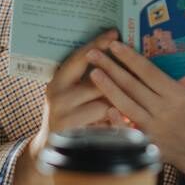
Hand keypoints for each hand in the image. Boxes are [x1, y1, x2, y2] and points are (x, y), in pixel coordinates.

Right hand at [4, 29, 131, 184]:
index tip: (115, 32)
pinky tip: (123, 123)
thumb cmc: (69, 116)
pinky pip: (104, 124)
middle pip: (97, 79)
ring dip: (118, 103)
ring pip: (104, 102)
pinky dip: (115, 123)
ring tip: (129, 104)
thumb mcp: (70, 94)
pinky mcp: (73, 134)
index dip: (97, 43)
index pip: (79, 56)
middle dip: (117, 78)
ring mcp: (63, 116)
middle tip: (136, 72)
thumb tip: (113, 51)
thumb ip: (86, 78)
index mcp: (57, 81)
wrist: (48, 151)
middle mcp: (57, 95)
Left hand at [82, 40, 184, 175]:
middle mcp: (164, 110)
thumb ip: (173, 78)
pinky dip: (115, 120)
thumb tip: (153, 55)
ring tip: (93, 73)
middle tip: (93, 53)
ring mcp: (154, 127)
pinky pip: (127, 130)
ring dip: (107, 87)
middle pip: (132, 85)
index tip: (114, 45)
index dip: (130, 57)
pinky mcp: (147, 143)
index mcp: (176, 94)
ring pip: (126, 104)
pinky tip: (104, 107)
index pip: (148, 71)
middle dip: (111, 67)